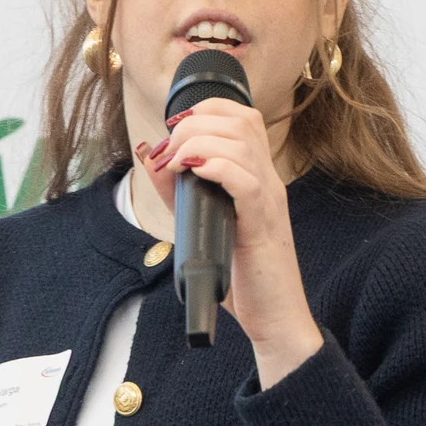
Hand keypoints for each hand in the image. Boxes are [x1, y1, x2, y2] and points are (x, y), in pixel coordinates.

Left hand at [137, 97, 323, 384]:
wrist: (274, 317)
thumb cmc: (243, 275)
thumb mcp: (202, 223)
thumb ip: (179, 192)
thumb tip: (151, 159)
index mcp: (258, 176)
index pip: (244, 117)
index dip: (208, 109)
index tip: (175, 127)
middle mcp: (268, 181)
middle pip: (241, 121)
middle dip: (195, 124)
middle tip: (169, 151)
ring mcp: (270, 201)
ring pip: (241, 144)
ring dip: (198, 144)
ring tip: (176, 164)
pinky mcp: (263, 225)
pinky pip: (246, 181)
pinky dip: (218, 169)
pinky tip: (197, 173)